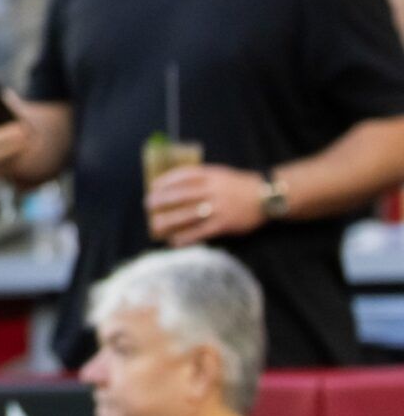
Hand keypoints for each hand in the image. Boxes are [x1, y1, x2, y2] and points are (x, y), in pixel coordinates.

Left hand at [146, 164, 267, 246]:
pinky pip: (201, 232)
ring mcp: (219, 208)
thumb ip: (201, 178)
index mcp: (211, 175)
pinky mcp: (224, 225)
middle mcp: (213, 190)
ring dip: (170, 220)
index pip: (183, 176)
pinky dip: (186, 237)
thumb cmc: (239, 185)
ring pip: (189, 214)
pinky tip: (175, 241)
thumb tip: (175, 184)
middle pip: (182, 195)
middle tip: (148, 204)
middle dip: (163, 199)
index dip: (166, 181)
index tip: (153, 186)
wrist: (266, 197)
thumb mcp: (220, 174)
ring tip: (155, 224)